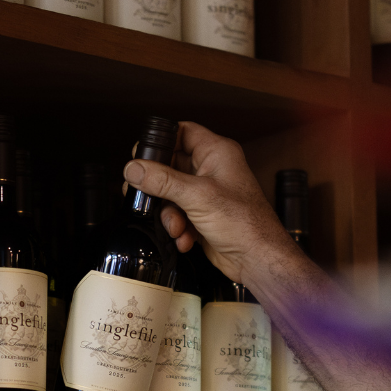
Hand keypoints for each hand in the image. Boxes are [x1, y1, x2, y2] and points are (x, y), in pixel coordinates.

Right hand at [123, 121, 299, 285]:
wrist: (257, 259)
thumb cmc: (245, 223)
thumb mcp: (197, 196)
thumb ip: (161, 181)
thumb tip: (134, 169)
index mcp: (217, 153)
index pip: (182, 132)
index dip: (161, 140)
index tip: (142, 155)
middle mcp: (212, 169)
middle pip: (171, 166)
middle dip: (159, 187)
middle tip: (146, 194)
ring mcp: (207, 193)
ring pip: (171, 194)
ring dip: (169, 213)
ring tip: (176, 225)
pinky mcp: (203, 215)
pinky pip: (179, 214)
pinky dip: (178, 227)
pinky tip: (185, 237)